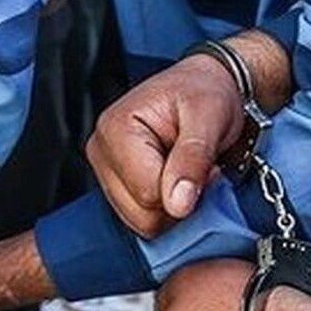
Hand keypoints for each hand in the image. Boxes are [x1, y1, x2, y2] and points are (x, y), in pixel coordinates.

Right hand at [86, 56, 243, 237]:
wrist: (205, 87)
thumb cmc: (205, 93)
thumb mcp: (209, 116)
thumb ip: (193, 158)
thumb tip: (177, 203)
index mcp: (115, 129)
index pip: (147, 193)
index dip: (185, 189)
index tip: (205, 165)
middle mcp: (102, 153)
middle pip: (142, 215)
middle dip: (179, 201)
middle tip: (198, 169)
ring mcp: (107, 173)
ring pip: (142, 223)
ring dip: (175, 206)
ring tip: (186, 172)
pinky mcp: (118, 187)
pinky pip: (144, 219)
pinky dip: (167, 209)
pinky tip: (176, 181)